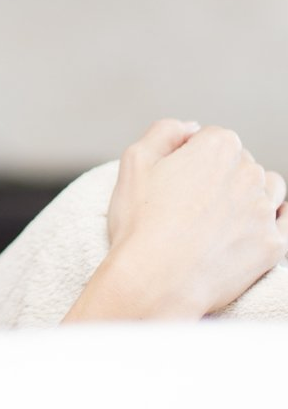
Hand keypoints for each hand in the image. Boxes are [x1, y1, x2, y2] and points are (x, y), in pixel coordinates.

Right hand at [64, 119, 287, 321]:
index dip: (189, 156)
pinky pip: (282, 221)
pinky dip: (268, 220)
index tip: (173, 178)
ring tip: (217, 215)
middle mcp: (249, 173)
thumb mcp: (134, 161)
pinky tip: (247, 227)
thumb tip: (191, 128)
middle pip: (240, 162)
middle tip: (188, 201)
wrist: (156, 280)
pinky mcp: (273, 244)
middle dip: (219, 175)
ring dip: (247, 194)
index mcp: (217, 147)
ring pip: (267, 188)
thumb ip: (164, 131)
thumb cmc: (141, 223)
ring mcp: (264, 210)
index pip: (211, 138)